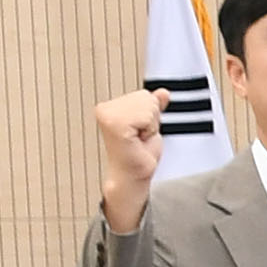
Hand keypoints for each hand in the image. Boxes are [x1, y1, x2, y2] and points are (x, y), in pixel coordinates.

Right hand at [93, 89, 165, 227]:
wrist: (133, 174)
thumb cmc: (138, 153)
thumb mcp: (149, 124)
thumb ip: (153, 106)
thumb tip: (163, 92)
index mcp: (108, 106)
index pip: (145, 95)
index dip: (150, 115)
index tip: (138, 132)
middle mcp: (104, 108)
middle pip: (147, 98)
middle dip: (151, 119)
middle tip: (139, 137)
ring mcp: (107, 115)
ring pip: (149, 105)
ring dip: (150, 125)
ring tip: (138, 139)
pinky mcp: (115, 124)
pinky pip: (147, 116)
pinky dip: (150, 130)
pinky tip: (138, 141)